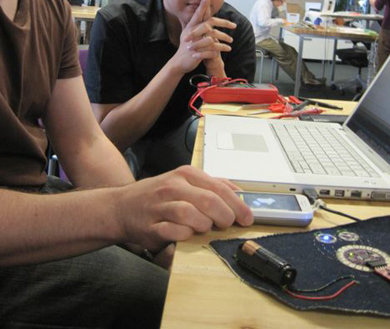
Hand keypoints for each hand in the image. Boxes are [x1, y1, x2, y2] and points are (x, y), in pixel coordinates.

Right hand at [116, 165, 252, 252]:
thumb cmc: (157, 196)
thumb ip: (211, 184)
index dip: (237, 204)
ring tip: (206, 228)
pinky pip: (174, 231)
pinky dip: (185, 235)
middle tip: (229, 225)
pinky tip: (188, 235)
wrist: (121, 207)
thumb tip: (239, 192)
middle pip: (208, 200)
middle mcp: (173, 187)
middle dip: (225, 216)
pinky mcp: (151, 226)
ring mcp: (160, 206)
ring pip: (191, 214)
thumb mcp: (184, 182)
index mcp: (185, 174)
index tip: (247, 217)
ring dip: (205, 225)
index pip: (218, 187)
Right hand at [172, 0, 235, 74]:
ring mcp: (193, 44)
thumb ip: (198, 25)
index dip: (202, 5)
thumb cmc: (187, 47)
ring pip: (211, 38)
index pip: (198, 14)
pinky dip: (220, 50)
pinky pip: (211, 51)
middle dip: (224, 24)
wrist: (179, 62)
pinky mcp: (196, 53)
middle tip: (234, 26)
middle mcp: (191, 33)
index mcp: (190, 27)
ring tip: (231, 41)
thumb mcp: (190, 34)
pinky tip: (227, 49)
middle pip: (209, 25)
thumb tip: (204, 14)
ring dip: (223, 39)